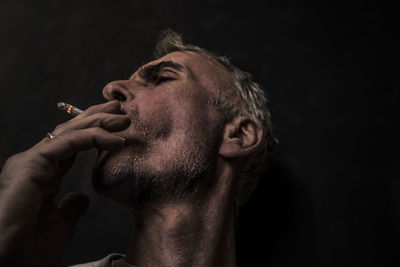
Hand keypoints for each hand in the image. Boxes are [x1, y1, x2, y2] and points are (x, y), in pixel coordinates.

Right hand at [0, 100, 128, 266]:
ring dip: (99, 122)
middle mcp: (36, 164)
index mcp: (42, 175)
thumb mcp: (60, 224)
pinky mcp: (31, 164)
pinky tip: (114, 140)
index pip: (71, 145)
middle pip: (70, 132)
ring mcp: (31, 162)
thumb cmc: (28, 250)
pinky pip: (68, 142)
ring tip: (123, 118)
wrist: (9, 265)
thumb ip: (71, 207)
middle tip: (121, 111)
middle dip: (97, 119)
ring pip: (69, 132)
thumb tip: (82, 197)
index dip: (95, 133)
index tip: (118, 129)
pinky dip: (93, 137)